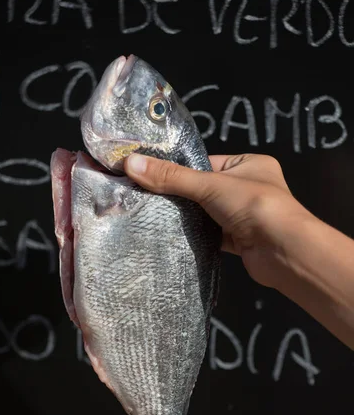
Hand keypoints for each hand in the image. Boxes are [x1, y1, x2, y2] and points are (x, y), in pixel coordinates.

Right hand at [124, 153, 312, 289]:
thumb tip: (131, 163)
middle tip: (148, 198)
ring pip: (207, 213)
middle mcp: (249, 188)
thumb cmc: (254, 206)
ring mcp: (245, 216)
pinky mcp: (239, 240)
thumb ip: (171, 177)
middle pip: (205, 189)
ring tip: (155, 216)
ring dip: (189, 217)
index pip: (207, 163)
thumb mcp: (210, 185)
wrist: (284, 251)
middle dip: (182, 196)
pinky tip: (174, 235)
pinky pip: (212, 234)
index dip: (180, 170)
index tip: (150, 175)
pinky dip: (197, 235)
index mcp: (250, 164)